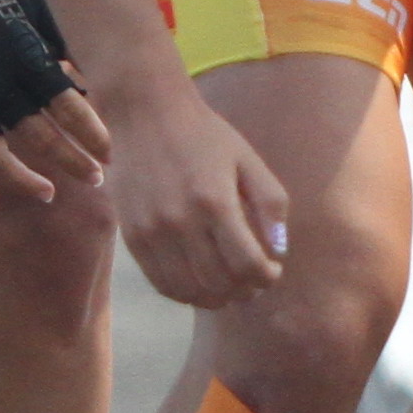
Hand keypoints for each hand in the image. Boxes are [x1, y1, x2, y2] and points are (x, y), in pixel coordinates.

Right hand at [0, 0, 104, 203]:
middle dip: (74, 163)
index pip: (69, 107)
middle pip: (42, 138)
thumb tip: (98, 72)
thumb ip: (65, 42)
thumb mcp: (39, 6)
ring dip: (25, 181)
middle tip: (96, 179)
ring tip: (49, 193)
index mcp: (25, 58)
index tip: (112, 154)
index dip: (93, 135)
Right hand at [103, 84, 288, 306]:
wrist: (145, 114)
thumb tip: (280, 251)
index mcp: (215, 201)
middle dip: (244, 291)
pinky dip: (185, 292)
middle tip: (253, 283)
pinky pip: (161, 283)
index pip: (246, 265)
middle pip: (219, 283)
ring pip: (188, 291)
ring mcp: (151, 232)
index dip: (266, 277)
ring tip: (228, 286)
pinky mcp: (132, 237)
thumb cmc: (204, 135)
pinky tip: (199, 281)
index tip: (271, 271)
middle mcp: (180, 221)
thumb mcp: (247, 159)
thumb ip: (270, 204)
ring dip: (215, 298)